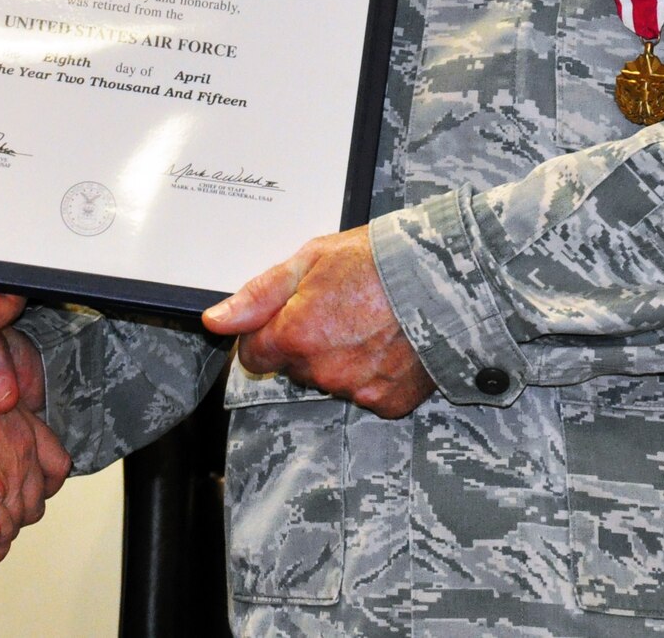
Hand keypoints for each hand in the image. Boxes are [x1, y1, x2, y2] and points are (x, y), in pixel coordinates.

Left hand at [201, 226, 433, 418]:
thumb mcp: (310, 261)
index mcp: (296, 335)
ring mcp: (356, 390)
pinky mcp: (388, 402)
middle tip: (341, 308)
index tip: (292, 314)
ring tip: (371, 321)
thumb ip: (258, 296)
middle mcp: (321, 371)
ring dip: (340, 357)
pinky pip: (366, 391)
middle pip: (294, 366)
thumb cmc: (380, 261)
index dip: (268, 332)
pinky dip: (374, 372)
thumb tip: (215, 321)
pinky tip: (391, 342)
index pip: (254, 355)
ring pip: (329, 379)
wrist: (448, 278)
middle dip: (307, 342)